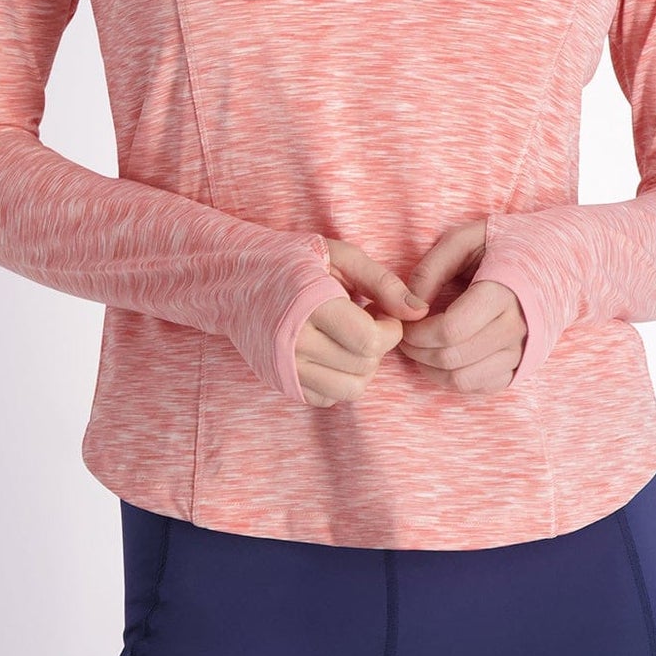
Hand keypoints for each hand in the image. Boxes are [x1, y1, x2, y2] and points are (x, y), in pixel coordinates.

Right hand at [293, 237, 430, 406]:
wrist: (235, 278)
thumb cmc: (293, 260)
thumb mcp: (340, 256)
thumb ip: (383, 282)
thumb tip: (419, 312)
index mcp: (309, 305)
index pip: (369, 341)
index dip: (390, 329)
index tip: (382, 312)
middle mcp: (293, 342)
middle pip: (363, 366)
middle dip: (378, 346)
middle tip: (366, 321)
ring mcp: (284, 367)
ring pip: (349, 390)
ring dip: (363, 368)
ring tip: (352, 340)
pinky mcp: (281, 382)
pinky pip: (327, 398)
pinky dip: (339, 380)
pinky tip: (333, 352)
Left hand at [395, 219, 526, 393]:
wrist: (561, 261)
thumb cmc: (507, 244)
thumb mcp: (465, 239)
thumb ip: (432, 269)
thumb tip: (409, 307)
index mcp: (503, 293)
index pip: (450, 330)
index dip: (417, 333)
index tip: (403, 322)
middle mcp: (517, 328)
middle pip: (453, 358)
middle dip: (417, 352)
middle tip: (403, 336)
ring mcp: (522, 351)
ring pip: (464, 380)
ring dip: (431, 370)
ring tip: (419, 348)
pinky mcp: (522, 366)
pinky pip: (481, 387)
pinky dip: (453, 379)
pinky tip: (442, 358)